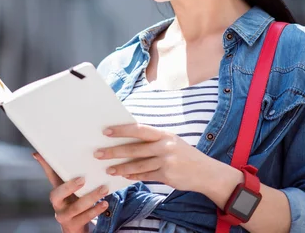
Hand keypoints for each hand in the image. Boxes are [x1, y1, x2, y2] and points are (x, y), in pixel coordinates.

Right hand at [33, 152, 108, 232]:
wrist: (76, 228)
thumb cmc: (74, 204)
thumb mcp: (71, 189)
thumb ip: (68, 174)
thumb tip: (55, 155)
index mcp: (57, 191)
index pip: (50, 176)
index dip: (45, 166)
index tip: (40, 154)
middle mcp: (57, 204)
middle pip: (57, 195)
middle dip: (69, 187)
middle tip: (83, 179)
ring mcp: (64, 216)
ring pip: (76, 207)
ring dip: (91, 197)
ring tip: (104, 189)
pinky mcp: (73, 226)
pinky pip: (84, 218)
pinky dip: (95, 210)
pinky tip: (104, 203)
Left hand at [93, 124, 207, 191]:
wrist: (206, 172)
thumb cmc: (185, 155)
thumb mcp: (172, 142)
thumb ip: (153, 141)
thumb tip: (129, 140)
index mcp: (164, 134)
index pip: (139, 129)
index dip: (122, 130)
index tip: (106, 131)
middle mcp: (164, 146)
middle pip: (134, 148)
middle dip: (114, 151)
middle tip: (99, 153)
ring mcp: (166, 161)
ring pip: (137, 165)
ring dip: (121, 167)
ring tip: (108, 168)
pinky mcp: (167, 175)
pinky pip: (145, 176)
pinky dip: (134, 176)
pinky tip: (124, 176)